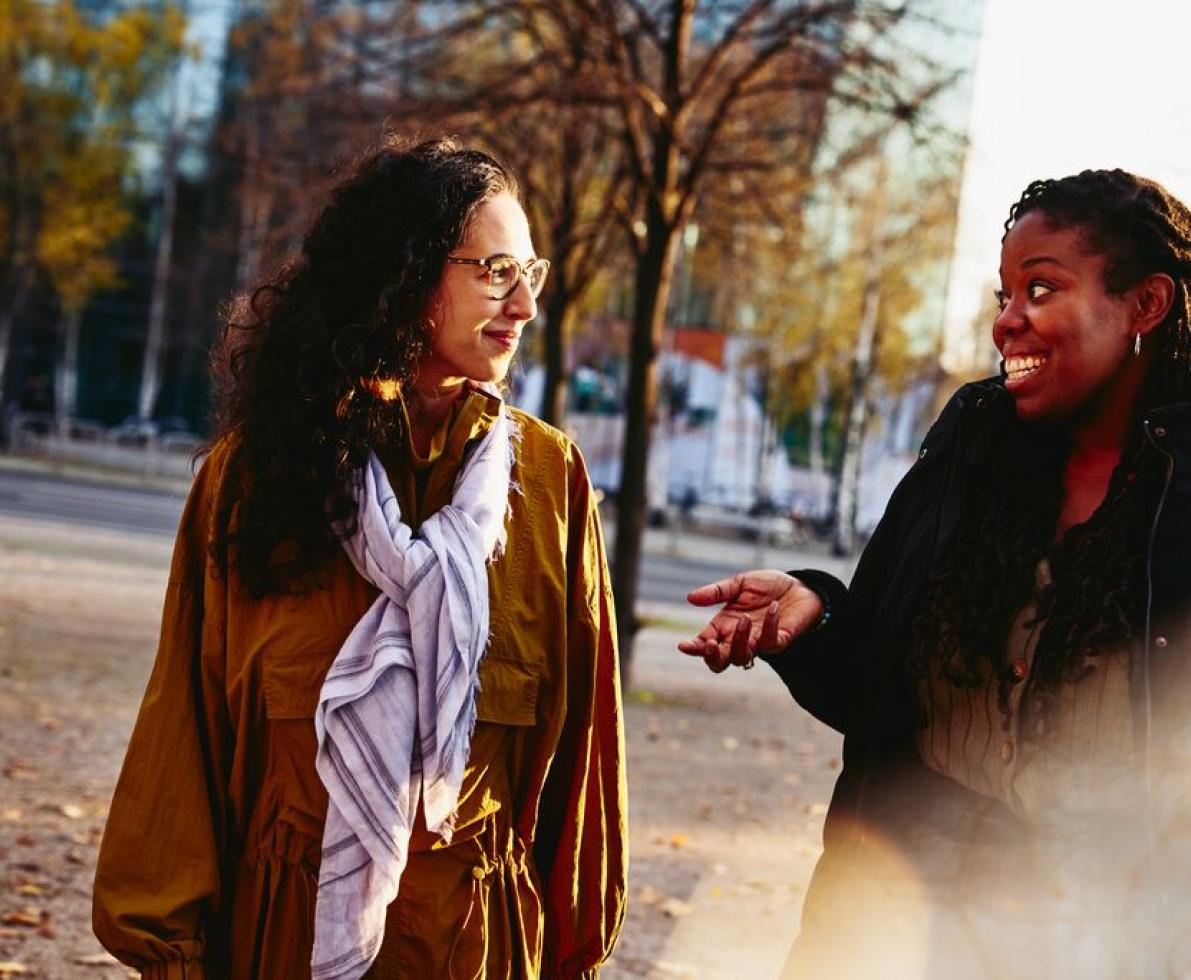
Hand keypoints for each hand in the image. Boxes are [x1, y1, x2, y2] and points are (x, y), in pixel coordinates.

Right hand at [677, 570, 823, 672]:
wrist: (799, 586)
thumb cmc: (767, 587)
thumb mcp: (739, 584)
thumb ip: (716, 592)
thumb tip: (690, 597)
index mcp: (724, 625)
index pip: (705, 643)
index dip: (694, 648)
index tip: (684, 646)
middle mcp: (739, 638)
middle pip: (720, 662)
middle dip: (713, 657)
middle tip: (712, 644)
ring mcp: (759, 643)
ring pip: (742, 657)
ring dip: (740, 641)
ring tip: (745, 618)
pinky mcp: (780, 641)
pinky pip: (770, 643)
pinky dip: (770, 626)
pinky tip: (773, 607)